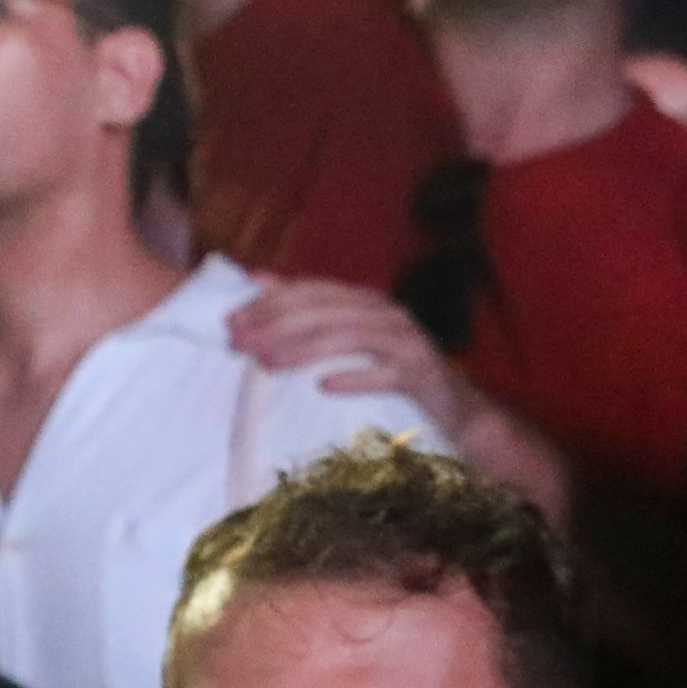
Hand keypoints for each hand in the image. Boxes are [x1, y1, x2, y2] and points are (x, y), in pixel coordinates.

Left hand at [223, 274, 473, 431]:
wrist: (456, 407)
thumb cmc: (394, 370)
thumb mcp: (351, 338)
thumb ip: (310, 311)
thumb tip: (258, 281)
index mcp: (365, 300)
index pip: (311, 291)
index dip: (269, 302)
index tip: (231, 321)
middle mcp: (385, 312)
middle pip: (325, 310)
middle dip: (277, 324)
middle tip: (239, 344)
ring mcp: (405, 341)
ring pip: (349, 338)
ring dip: (304, 349)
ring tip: (267, 364)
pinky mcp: (420, 373)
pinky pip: (386, 374)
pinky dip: (356, 378)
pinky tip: (325, 386)